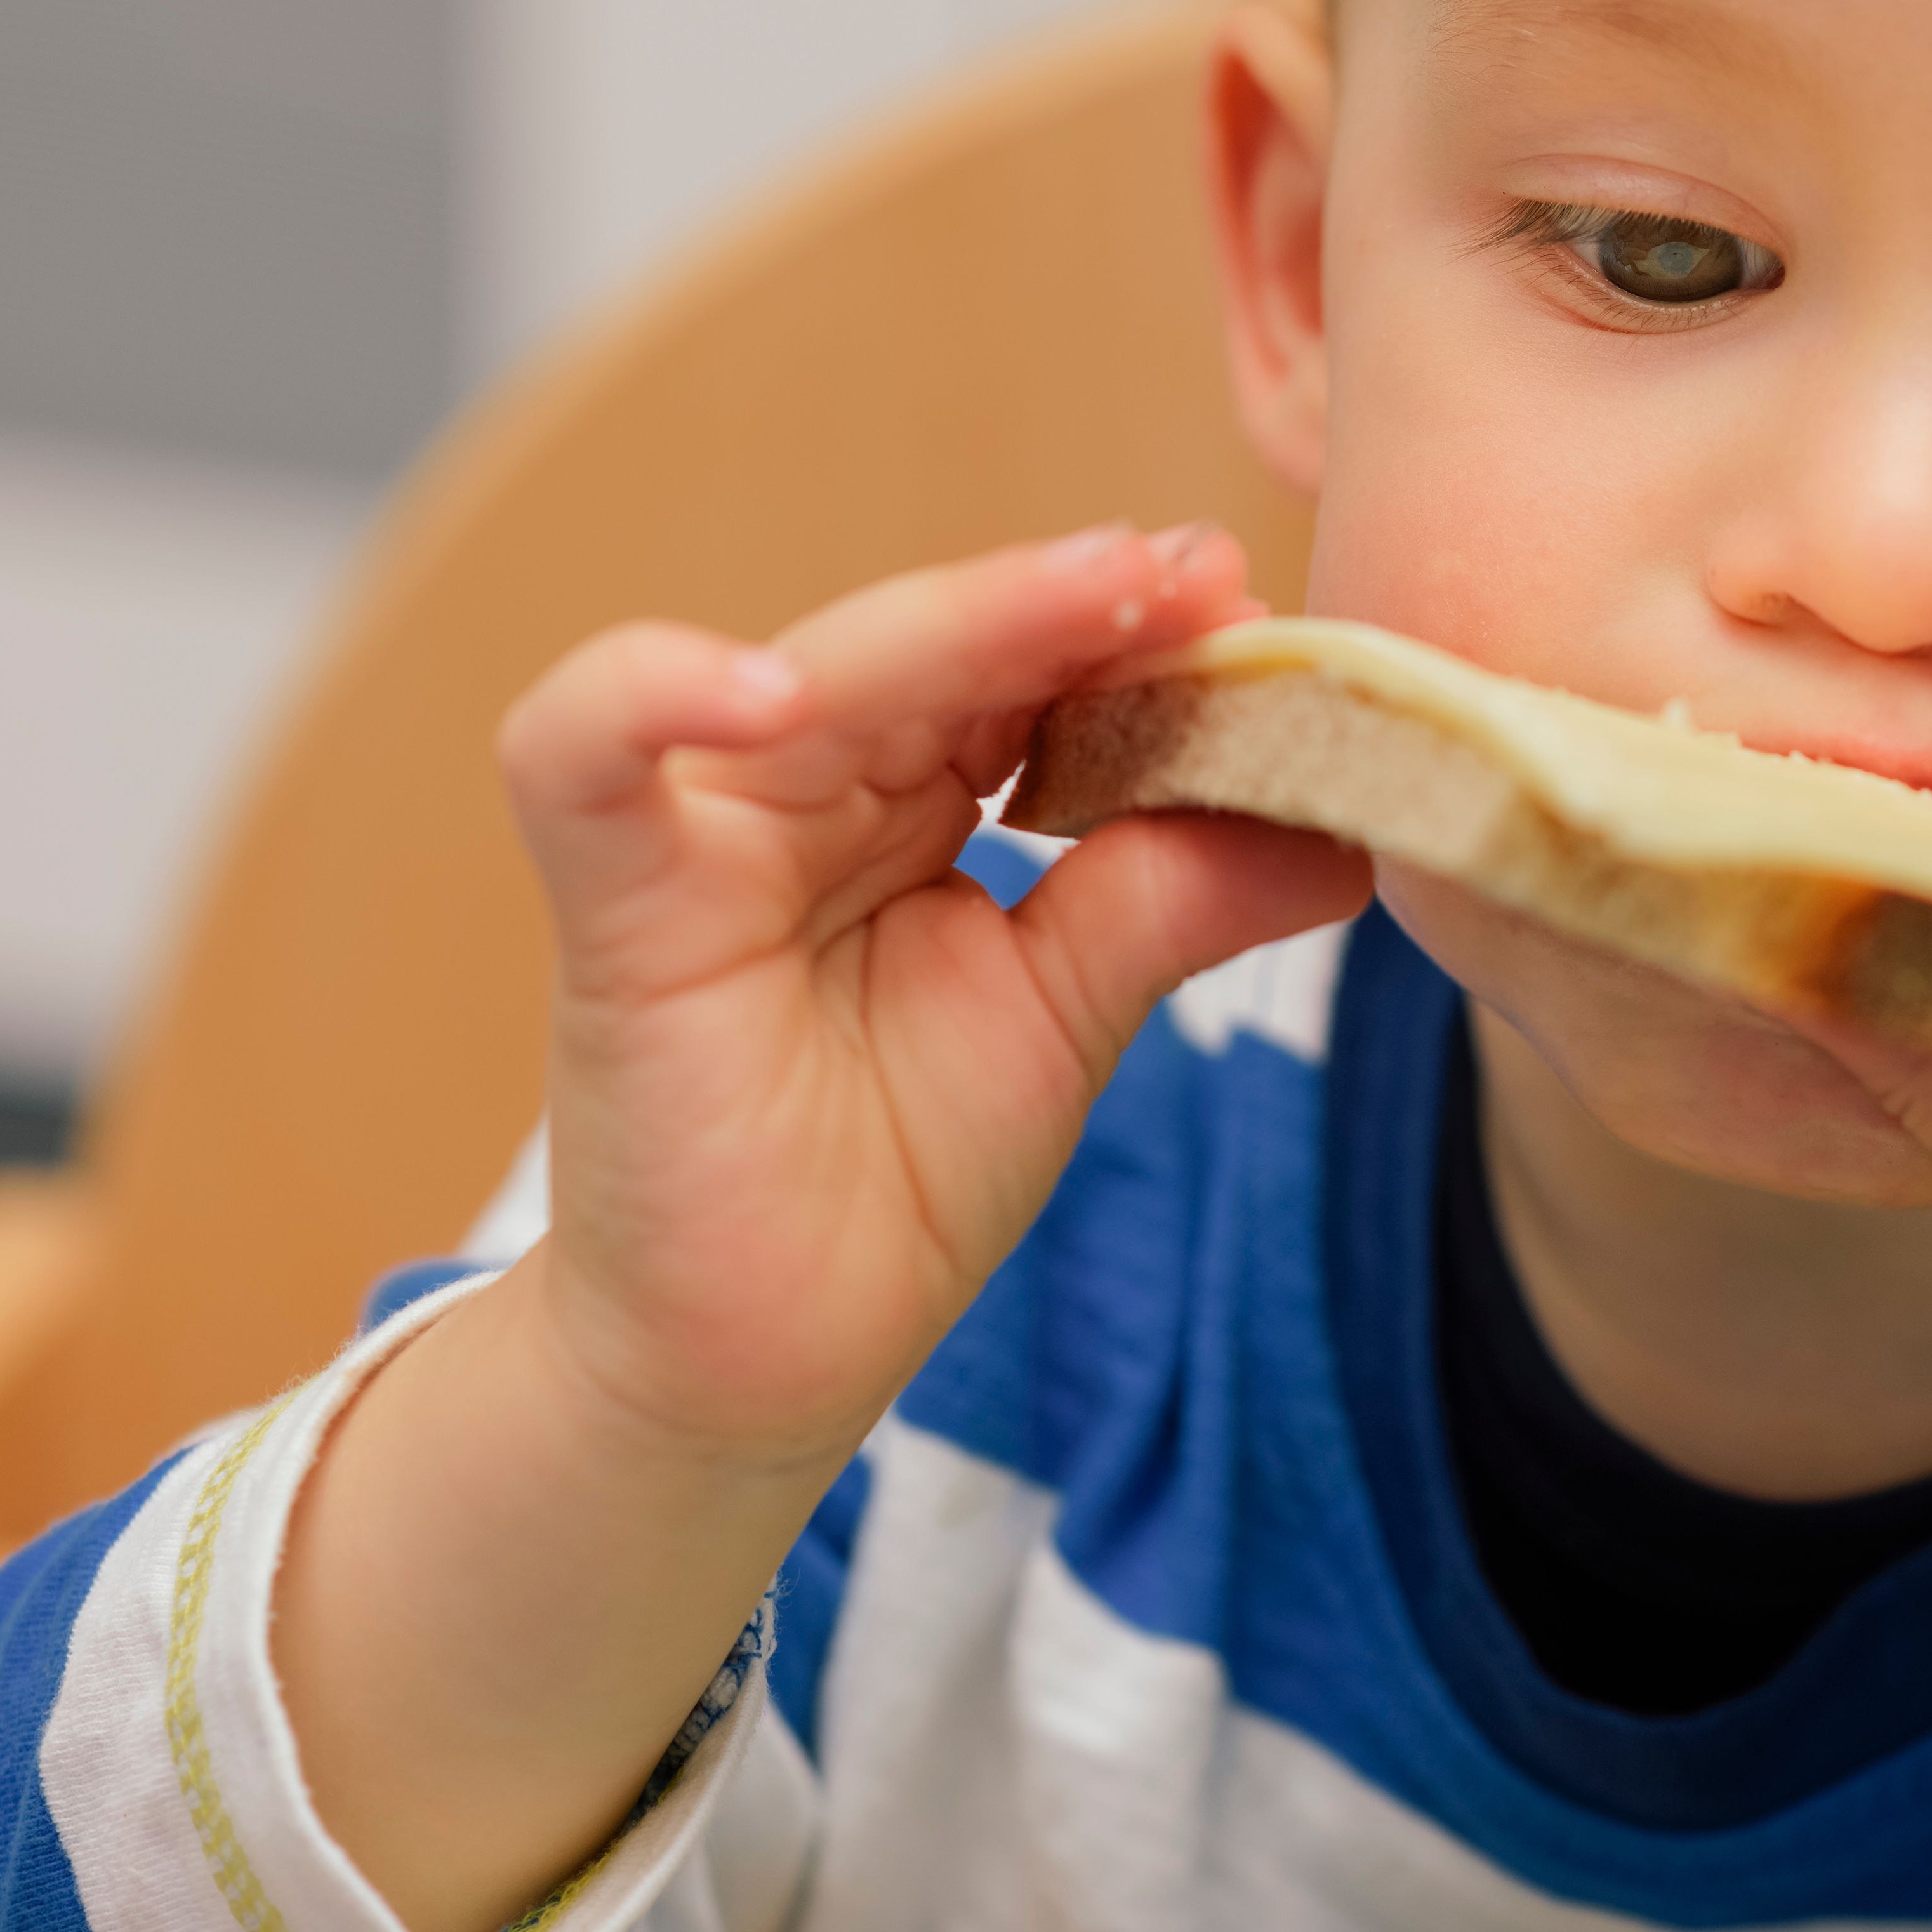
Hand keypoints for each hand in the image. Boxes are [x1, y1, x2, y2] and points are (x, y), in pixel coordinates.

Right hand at [504, 521, 1371, 1463]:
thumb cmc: (897, 1177)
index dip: (1127, 633)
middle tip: (1196, 573)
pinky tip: (773, 690)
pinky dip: (655, 694)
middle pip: (934, 650)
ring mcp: (702, 831)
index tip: (1242, 599)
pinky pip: (580, 753)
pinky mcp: (615, 903)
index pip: (1019, 671)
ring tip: (1094, 594)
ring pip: (811, 670)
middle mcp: (806, 788)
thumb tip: (1350, 831)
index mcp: (911, 797)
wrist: (770, 1358)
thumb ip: (1178, 898)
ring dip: (955, 624)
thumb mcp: (1072, 1013)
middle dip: (1068, 605)